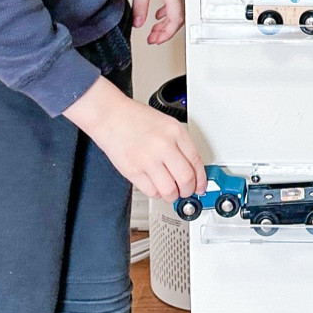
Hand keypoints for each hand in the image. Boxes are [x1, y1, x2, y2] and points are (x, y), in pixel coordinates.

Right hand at [64, 76, 206, 198]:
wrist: (110, 116)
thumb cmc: (136, 118)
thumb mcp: (167, 124)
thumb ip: (180, 144)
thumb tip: (192, 167)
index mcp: (175, 132)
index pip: (196, 162)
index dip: (202, 179)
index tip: (201, 186)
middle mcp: (164, 146)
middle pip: (186, 179)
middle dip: (189, 190)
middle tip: (187, 191)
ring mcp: (148, 160)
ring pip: (170, 190)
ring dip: (173, 195)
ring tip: (171, 190)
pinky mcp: (133, 171)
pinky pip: (152, 192)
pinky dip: (157, 193)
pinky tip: (156, 186)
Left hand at [132, 0, 183, 43]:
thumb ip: (140, 6)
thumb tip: (139, 23)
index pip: (176, 20)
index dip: (166, 33)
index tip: (155, 40)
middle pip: (178, 18)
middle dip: (166, 31)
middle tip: (153, 39)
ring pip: (176, 11)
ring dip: (166, 23)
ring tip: (154, 30)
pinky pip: (173, 2)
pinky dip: (166, 12)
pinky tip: (157, 14)